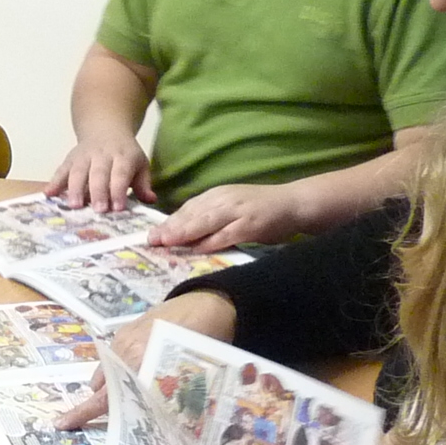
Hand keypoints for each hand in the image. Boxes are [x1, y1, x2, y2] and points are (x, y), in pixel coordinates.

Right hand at [44, 134, 154, 214]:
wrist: (105, 129)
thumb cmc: (125, 154)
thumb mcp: (140, 164)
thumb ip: (144, 184)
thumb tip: (151, 200)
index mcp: (123, 156)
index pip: (120, 173)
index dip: (118, 190)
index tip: (117, 208)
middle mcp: (102, 155)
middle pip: (99, 173)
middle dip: (98, 192)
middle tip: (98, 210)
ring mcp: (84, 156)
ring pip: (78, 171)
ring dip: (75, 188)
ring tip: (74, 205)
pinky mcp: (70, 159)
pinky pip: (61, 170)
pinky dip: (54, 181)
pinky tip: (49, 194)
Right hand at [52, 292, 234, 428]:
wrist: (209, 305)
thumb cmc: (206, 346)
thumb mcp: (188, 377)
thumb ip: (163, 396)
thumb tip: (151, 418)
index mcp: (140, 364)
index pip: (106, 396)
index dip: (84, 412)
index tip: (62, 423)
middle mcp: (125, 351)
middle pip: (102, 385)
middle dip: (107, 400)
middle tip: (123, 411)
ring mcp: (123, 339)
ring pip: (107, 371)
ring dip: (116, 383)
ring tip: (136, 387)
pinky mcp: (126, 330)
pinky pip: (114, 356)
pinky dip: (122, 366)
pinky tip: (142, 366)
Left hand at [155, 182, 312, 249]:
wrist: (294, 203)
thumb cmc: (261, 208)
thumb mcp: (232, 207)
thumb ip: (212, 217)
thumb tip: (186, 233)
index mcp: (218, 195)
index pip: (188, 208)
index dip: (169, 222)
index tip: (152, 233)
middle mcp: (225, 200)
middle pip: (192, 214)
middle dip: (170, 228)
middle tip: (151, 240)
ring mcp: (238, 211)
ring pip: (205, 222)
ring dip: (184, 233)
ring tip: (166, 243)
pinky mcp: (250, 224)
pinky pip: (226, 234)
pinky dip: (210, 242)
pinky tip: (197, 249)